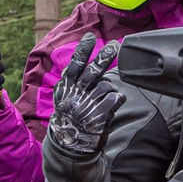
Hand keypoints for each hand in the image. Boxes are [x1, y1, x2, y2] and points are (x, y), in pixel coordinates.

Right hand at [44, 36, 118, 162]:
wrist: (70, 145)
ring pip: (107, 84)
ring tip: (107, 96)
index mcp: (66, 88)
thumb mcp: (64, 97)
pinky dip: (118, 98)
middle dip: (105, 56)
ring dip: (110, 88)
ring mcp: (88, 105)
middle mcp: (77, 94)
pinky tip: (115, 103)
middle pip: (93, 70)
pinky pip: (116, 98)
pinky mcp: (100, 115)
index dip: (83, 49)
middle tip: (115, 46)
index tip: (90, 36)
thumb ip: (72, 80)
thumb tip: (80, 59)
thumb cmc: (69, 118)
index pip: (75, 64)